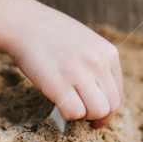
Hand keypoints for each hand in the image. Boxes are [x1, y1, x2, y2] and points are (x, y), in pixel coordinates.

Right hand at [0, 0, 122, 127]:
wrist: (24, 23)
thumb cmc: (52, 35)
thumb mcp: (86, 43)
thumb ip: (97, 65)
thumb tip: (100, 96)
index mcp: (109, 54)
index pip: (117, 94)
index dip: (108, 110)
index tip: (96, 117)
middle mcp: (98, 63)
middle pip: (110, 106)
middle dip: (96, 116)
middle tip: (82, 115)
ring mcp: (79, 73)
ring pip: (97, 111)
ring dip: (83, 115)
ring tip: (69, 105)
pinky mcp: (58, 84)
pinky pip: (74, 112)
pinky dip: (67, 114)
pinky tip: (58, 103)